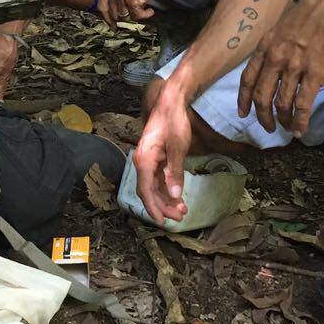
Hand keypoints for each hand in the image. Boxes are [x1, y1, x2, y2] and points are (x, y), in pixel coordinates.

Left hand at [99, 0, 179, 28]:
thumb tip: (117, 11)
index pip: (102, 7)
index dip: (108, 19)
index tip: (113, 26)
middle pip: (114, 15)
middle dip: (125, 19)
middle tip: (135, 17)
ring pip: (125, 17)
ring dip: (137, 16)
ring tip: (145, 9)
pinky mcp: (133, 0)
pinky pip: (137, 16)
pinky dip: (146, 15)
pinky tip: (150, 10)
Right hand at [132, 83, 194, 223]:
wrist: (170, 102)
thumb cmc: (173, 121)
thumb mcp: (178, 147)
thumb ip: (175, 172)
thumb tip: (175, 195)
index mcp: (144, 159)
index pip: (145, 190)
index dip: (153, 208)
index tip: (162, 221)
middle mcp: (142, 161)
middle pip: (149, 191)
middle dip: (163, 207)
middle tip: (179, 218)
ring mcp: (148, 160)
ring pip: (154, 187)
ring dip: (166, 199)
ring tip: (182, 210)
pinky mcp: (155, 158)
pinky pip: (158, 179)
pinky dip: (167, 189)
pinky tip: (178, 196)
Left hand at [237, 0, 323, 134]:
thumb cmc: (312, 11)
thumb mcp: (282, 26)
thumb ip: (275, 46)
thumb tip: (274, 64)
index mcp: (266, 46)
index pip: (247, 79)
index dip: (244, 100)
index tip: (243, 113)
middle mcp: (276, 58)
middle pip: (261, 96)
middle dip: (262, 116)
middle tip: (267, 127)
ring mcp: (295, 67)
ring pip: (281, 103)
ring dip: (282, 120)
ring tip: (286, 128)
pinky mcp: (316, 74)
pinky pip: (303, 104)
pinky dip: (300, 121)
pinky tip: (300, 129)